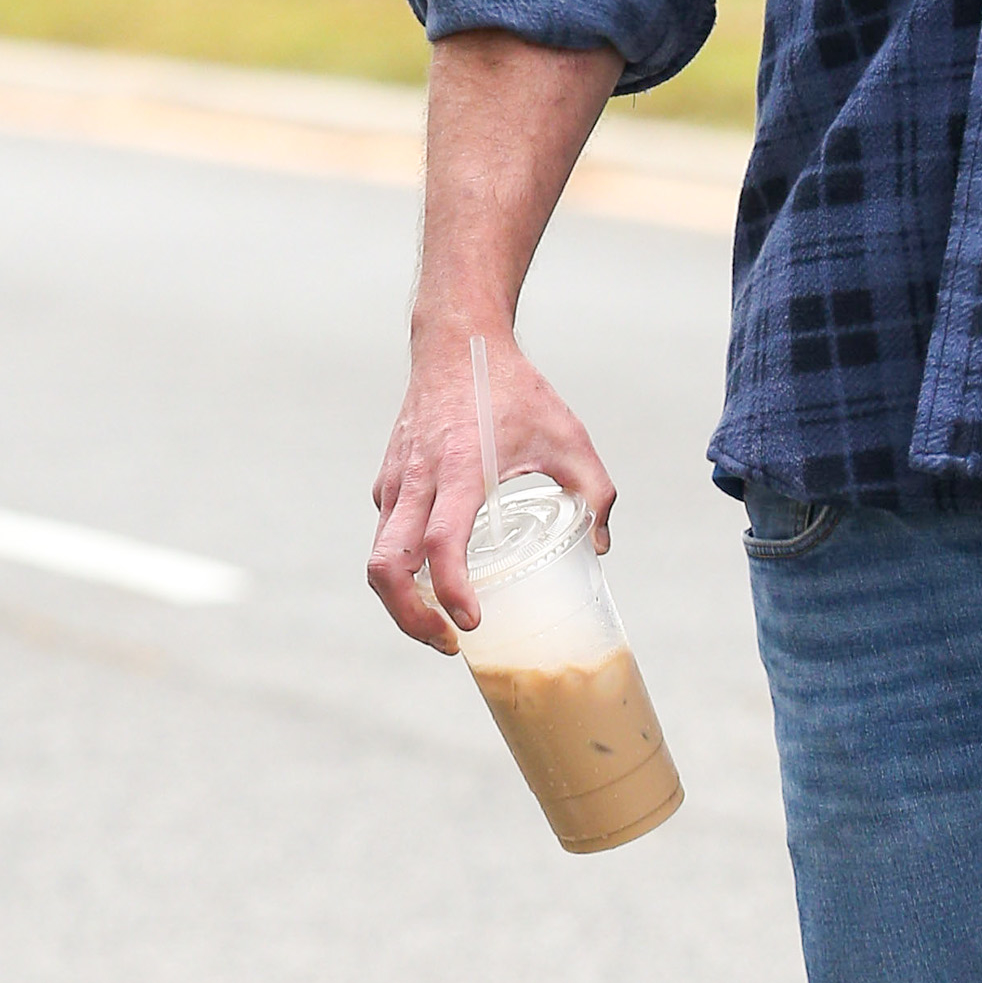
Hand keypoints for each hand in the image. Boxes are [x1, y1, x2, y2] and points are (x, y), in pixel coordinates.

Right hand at [367, 323, 615, 653]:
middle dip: (409, 618)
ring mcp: (395, 480)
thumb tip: (604, 545)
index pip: (439, 544)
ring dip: (401, 601)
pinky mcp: (388, 480)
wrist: (458, 340)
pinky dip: (401, 568)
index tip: (470, 623)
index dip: (448, 592)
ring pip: (378, 556)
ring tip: (441, 624)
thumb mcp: (568, 435)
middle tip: (449, 642)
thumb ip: (595, 490)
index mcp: (460, 468)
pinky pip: (384, 535)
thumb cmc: (514, 388)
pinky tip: (435, 578)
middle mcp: (417, 479)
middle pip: (385, 567)